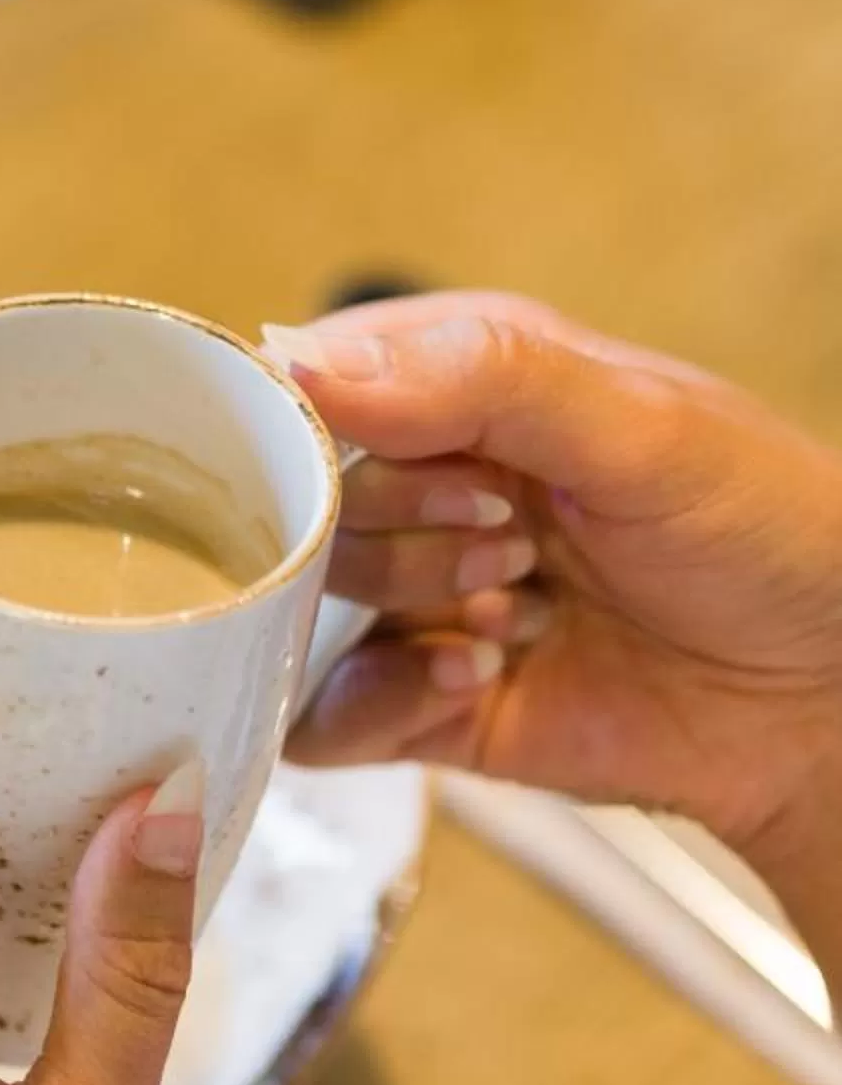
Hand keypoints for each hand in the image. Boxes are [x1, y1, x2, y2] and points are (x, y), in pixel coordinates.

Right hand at [268, 293, 841, 915]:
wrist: (825, 699)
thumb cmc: (769, 537)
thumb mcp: (643, 428)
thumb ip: (482, 379)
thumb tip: (310, 367)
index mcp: (462, 387)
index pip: (308, 382)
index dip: (322, 424)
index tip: (408, 459)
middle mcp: (423, 490)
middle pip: (295, 504)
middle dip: (394, 530)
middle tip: (502, 539)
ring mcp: (415, 599)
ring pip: (299, 609)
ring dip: (408, 610)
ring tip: (511, 616)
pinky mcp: (416, 705)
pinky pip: (322, 717)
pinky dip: (384, 705)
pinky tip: (477, 682)